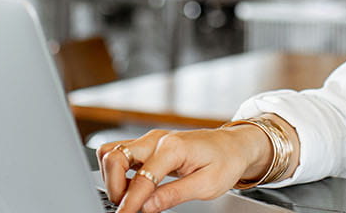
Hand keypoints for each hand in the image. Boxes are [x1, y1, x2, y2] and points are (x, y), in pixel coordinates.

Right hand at [98, 125, 269, 212]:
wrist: (234, 145)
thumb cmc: (226, 161)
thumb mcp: (207, 185)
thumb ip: (174, 195)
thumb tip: (147, 207)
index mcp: (173, 147)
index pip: (141, 178)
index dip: (130, 202)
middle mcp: (156, 139)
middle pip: (114, 156)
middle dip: (114, 186)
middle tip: (127, 207)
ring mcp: (150, 140)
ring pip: (111, 152)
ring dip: (112, 177)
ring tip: (130, 197)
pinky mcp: (148, 145)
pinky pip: (120, 154)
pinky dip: (118, 172)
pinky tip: (134, 187)